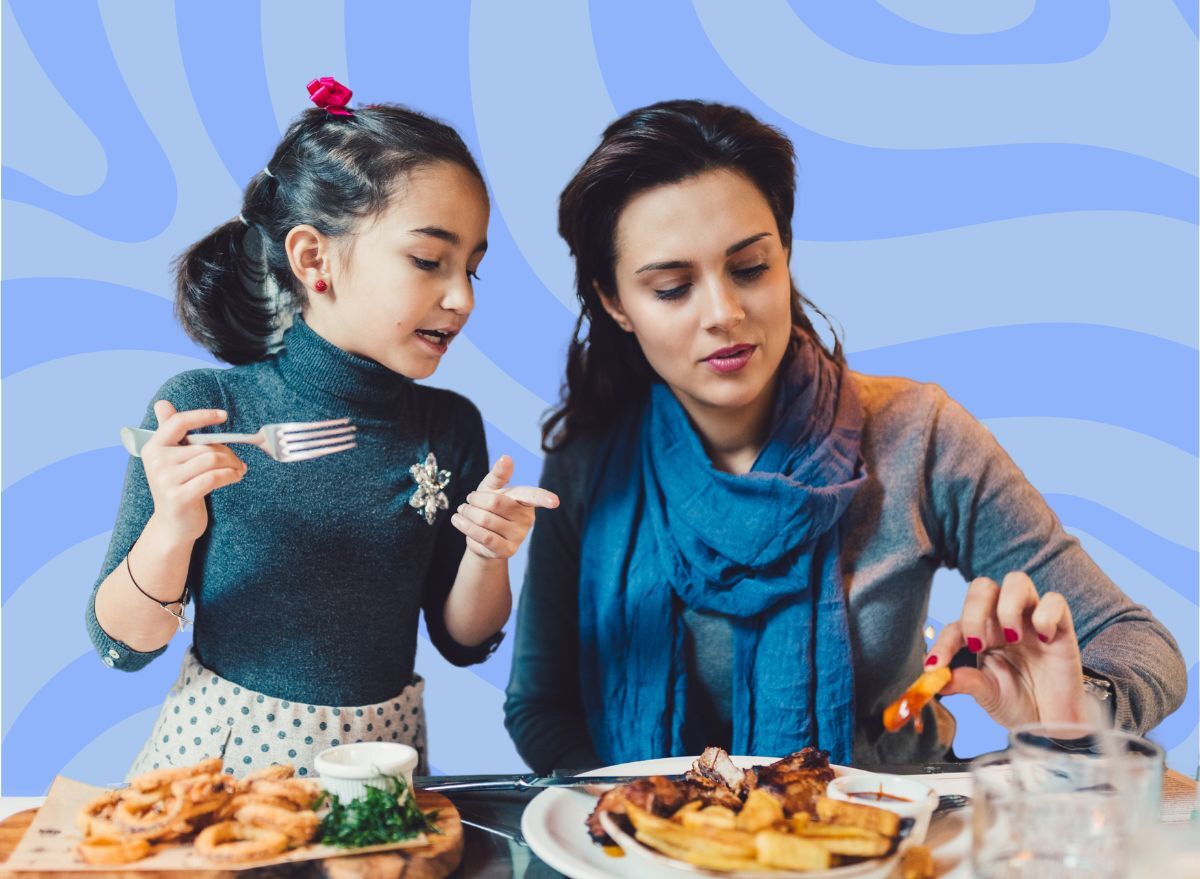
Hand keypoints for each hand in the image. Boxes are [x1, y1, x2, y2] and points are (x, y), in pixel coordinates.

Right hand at [141, 401, 247, 542]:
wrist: (173, 525)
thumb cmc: (179, 487)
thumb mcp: (172, 459)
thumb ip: (171, 433)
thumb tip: (162, 404)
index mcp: (153, 447)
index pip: (178, 422)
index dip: (202, 416)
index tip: (223, 415)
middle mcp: (156, 462)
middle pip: (204, 445)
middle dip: (228, 452)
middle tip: (238, 461)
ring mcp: (166, 480)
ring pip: (212, 459)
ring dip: (233, 464)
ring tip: (238, 470)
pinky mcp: (179, 497)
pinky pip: (214, 477)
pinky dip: (230, 475)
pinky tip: (236, 477)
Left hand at [450, 455, 558, 559]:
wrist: (479, 536)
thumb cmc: (488, 506)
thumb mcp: (491, 488)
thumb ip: (499, 474)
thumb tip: (506, 458)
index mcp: (525, 500)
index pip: (534, 496)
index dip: (544, 498)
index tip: (555, 501)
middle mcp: (527, 518)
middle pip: (494, 503)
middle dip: (474, 500)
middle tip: (468, 500)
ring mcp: (519, 536)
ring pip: (485, 520)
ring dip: (467, 513)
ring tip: (462, 511)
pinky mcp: (507, 550)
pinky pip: (483, 536)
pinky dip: (466, 527)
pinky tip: (458, 520)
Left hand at [925, 572, 1093, 729]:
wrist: (1053, 724)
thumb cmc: (1018, 703)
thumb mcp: (988, 695)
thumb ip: (967, 683)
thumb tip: (937, 678)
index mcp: (981, 634)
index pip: (955, 626)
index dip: (943, 644)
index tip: (935, 667)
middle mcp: (1004, 621)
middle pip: (982, 586)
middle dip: (974, 611)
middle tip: (978, 644)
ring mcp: (1032, 620)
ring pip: (1017, 580)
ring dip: (1008, 607)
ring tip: (1012, 638)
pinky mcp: (1061, 627)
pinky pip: (1055, 601)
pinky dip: (1046, 615)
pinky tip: (1044, 640)